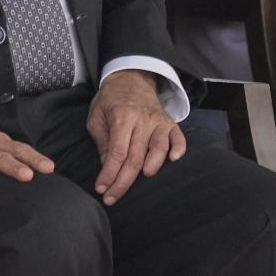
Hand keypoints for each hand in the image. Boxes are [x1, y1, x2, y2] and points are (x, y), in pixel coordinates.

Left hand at [87, 69, 185, 204]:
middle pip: (136, 157)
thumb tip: (107, 165)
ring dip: (152, 166)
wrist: (130, 78)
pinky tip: (173, 160)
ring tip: (142, 180)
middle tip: (113, 197)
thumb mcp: (96, 116)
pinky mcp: (169, 123)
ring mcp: (158, 121)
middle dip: (123, 181)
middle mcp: (142, 120)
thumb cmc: (110, 100)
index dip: (109, 174)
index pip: (117, 153)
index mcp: (122, 117)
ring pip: (159, 148)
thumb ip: (102, 141)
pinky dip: (179, 149)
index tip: (102, 188)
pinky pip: (178, 137)